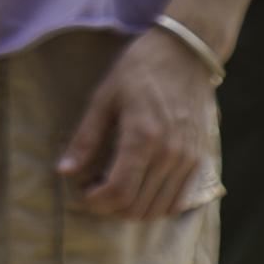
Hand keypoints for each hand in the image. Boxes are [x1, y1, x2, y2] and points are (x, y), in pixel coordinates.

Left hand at [60, 27, 223, 220]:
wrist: (187, 53)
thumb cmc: (140, 69)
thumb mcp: (104, 96)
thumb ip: (86, 137)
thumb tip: (64, 170)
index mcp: (143, 135)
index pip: (118, 191)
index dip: (94, 200)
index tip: (82, 187)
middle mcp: (170, 152)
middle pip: (136, 207)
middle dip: (108, 206)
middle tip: (96, 185)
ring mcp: (188, 158)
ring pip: (156, 210)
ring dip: (131, 208)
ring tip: (118, 185)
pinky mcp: (199, 159)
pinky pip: (178, 202)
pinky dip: (156, 205)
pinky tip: (141, 187)